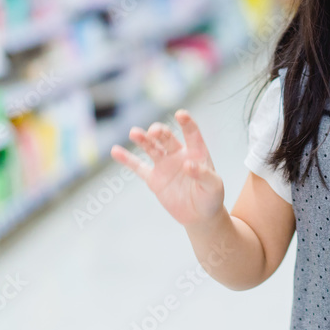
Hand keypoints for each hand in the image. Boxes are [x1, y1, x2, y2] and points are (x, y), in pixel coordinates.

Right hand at [110, 109, 225, 226]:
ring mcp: (165, 165)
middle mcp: (179, 154)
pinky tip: (115, 151)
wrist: (199, 215)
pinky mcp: (154, 179)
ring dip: (143, 140)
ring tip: (134, 133)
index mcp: (197, 152)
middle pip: (167, 139)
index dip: (187, 123)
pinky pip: (138, 167)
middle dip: (160, 133)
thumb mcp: (214, 186)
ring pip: (152, 148)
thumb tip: (187, 165)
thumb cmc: (211, 197)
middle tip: (154, 131)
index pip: (191, 133)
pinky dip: (127, 159)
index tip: (181, 114)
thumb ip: (203, 174)